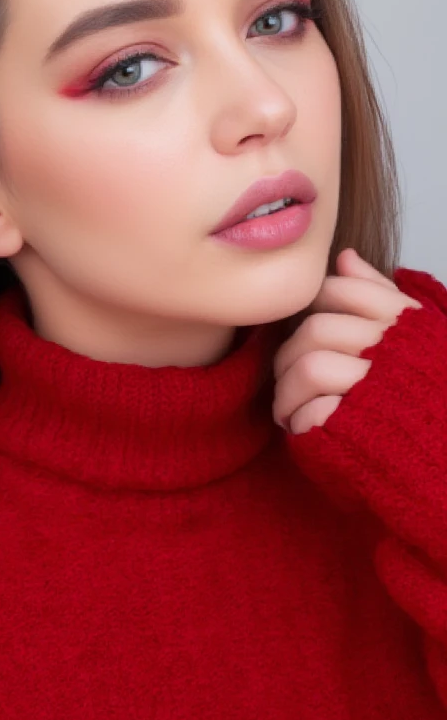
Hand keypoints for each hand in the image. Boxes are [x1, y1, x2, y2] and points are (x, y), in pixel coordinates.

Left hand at [272, 248, 422, 435]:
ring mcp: (378, 390)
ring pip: (309, 368)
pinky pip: (311, 411)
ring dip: (287, 392)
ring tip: (290, 408)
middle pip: (317, 329)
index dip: (315, 307)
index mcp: (410, 325)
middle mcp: (396, 351)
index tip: (309, 329)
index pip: (345, 290)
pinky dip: (299, 421)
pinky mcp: (359, 430)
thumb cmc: (429, 399)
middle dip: (289, 354)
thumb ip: (381, 295)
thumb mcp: (419, 339)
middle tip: (288, 376)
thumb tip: (344, 256)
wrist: (443, 462)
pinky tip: (304, 429)